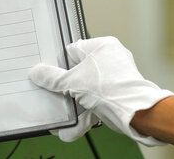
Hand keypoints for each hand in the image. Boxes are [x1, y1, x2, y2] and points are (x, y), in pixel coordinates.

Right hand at [29, 36, 173, 144]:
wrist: (135, 112)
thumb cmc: (111, 88)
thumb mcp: (72, 82)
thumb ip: (53, 78)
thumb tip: (38, 73)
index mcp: (102, 46)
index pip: (73, 50)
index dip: (59, 63)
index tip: (48, 72)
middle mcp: (111, 59)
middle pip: (79, 71)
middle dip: (66, 87)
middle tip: (52, 93)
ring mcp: (115, 77)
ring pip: (87, 89)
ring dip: (74, 103)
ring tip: (61, 113)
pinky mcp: (117, 94)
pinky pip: (96, 101)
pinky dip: (85, 112)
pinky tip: (72, 126)